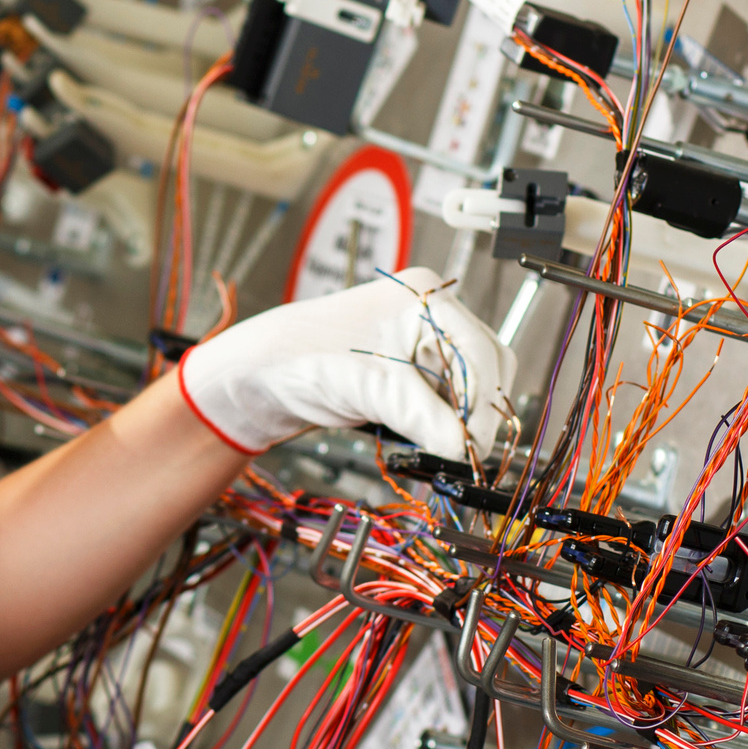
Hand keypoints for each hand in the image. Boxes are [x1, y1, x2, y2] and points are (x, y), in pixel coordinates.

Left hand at [175, 267, 509, 458]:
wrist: (262, 373)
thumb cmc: (301, 359)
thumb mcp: (368, 389)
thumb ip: (423, 416)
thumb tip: (467, 446)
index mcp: (425, 297)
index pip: (482, 352)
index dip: (485, 402)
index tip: (477, 445)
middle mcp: (430, 311)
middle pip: (485, 367)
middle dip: (477, 410)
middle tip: (463, 451)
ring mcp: (421, 338)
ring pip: (469, 386)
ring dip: (460, 418)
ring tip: (435, 442)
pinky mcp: (411, 366)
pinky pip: (446, 396)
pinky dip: (442, 419)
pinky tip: (423, 434)